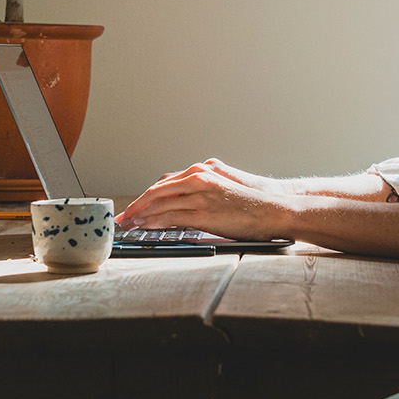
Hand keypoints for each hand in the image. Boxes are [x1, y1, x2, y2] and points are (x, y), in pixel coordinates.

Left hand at [117, 161, 293, 240]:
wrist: (275, 208)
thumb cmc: (252, 202)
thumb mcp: (223, 187)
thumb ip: (200, 191)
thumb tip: (180, 204)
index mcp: (201, 171)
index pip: (164, 183)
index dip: (145, 196)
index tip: (134, 207)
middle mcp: (197, 177)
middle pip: (156, 191)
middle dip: (136, 205)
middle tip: (122, 217)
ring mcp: (200, 194)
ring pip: (160, 203)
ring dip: (140, 215)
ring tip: (128, 224)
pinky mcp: (204, 212)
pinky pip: (171, 217)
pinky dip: (154, 222)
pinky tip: (144, 227)